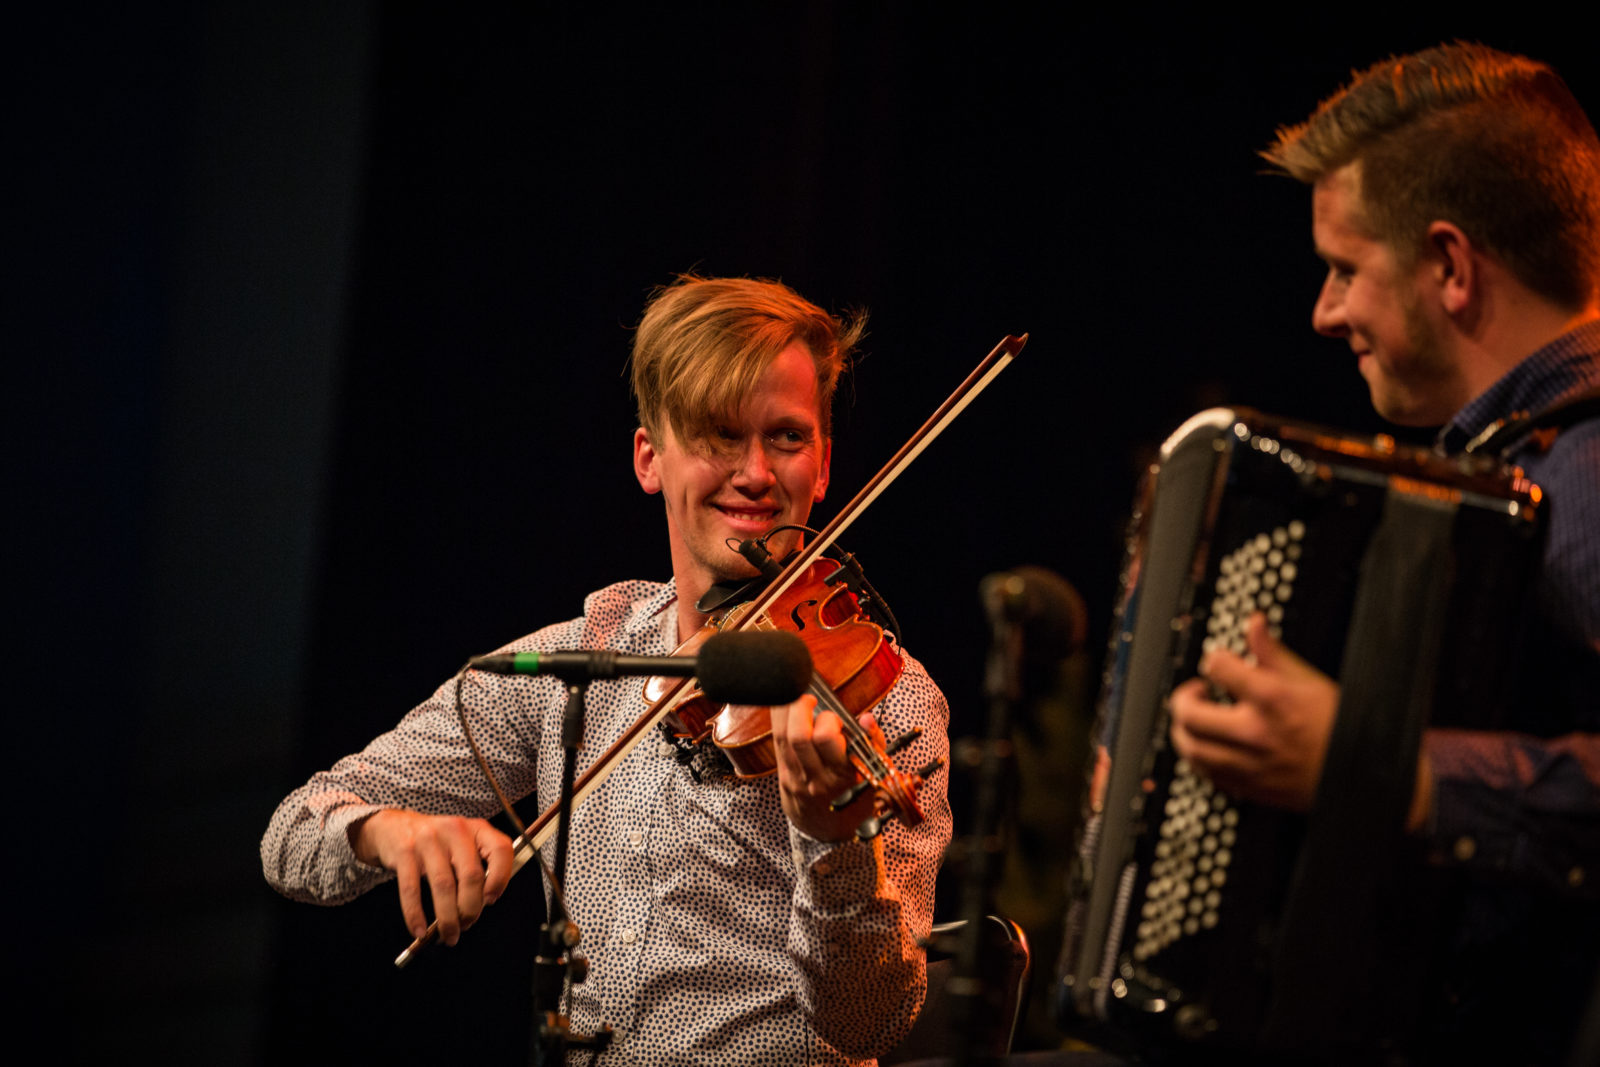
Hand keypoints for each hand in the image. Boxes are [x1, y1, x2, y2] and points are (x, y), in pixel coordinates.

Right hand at [351, 809, 513, 944]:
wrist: (394, 825)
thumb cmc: (436, 842)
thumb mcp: (462, 844)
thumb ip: (477, 867)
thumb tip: (482, 905)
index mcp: (476, 829)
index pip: (501, 849)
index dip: (501, 878)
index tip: (492, 900)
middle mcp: (455, 830)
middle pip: (472, 875)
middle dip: (471, 909)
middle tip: (467, 925)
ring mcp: (429, 840)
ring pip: (444, 886)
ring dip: (448, 918)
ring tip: (448, 935)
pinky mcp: (405, 852)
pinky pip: (411, 890)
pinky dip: (416, 915)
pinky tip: (420, 930)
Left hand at [769, 694, 883, 841]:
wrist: (832, 828)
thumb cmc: (858, 793)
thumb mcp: (875, 771)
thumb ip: (873, 741)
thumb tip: (866, 718)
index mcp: (845, 774)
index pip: (826, 739)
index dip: (827, 719)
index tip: (834, 714)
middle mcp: (818, 778)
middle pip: (798, 737)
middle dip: (802, 709)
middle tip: (811, 700)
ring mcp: (797, 778)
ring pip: (783, 737)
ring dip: (787, 710)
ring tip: (799, 698)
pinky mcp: (783, 777)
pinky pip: (777, 742)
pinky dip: (780, 721)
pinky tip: (788, 709)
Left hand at [1169, 614, 1339, 811]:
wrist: (1360, 773)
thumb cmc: (1337, 725)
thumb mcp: (1308, 680)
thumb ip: (1272, 652)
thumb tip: (1254, 624)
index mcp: (1271, 699)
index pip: (1217, 667)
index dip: (1215, 660)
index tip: (1220, 663)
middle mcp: (1255, 733)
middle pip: (1189, 713)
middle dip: (1185, 697)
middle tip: (1197, 691)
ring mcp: (1249, 764)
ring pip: (1190, 747)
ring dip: (1184, 728)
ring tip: (1197, 718)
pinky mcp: (1249, 787)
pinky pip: (1205, 772)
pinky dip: (1199, 755)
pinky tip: (1210, 744)